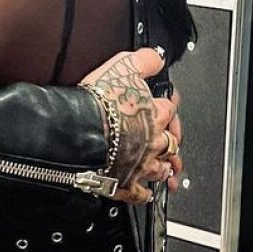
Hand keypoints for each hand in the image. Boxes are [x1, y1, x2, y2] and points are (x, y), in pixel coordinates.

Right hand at [80, 47, 183, 203]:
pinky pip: (139, 193)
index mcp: (155, 114)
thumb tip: (156, 57)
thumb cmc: (100, 102)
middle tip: (171, 142)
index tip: (164, 104)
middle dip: (172, 142)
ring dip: (164, 168)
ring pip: (161, 169)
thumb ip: (144, 61)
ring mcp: (140, 164)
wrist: (80, 131)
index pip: (170, 108)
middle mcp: (153, 141)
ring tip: (166, 169)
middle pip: (172, 143)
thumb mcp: (123, 66)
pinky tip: (144, 192)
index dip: (166, 105)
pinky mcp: (125, 183)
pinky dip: (143, 194)